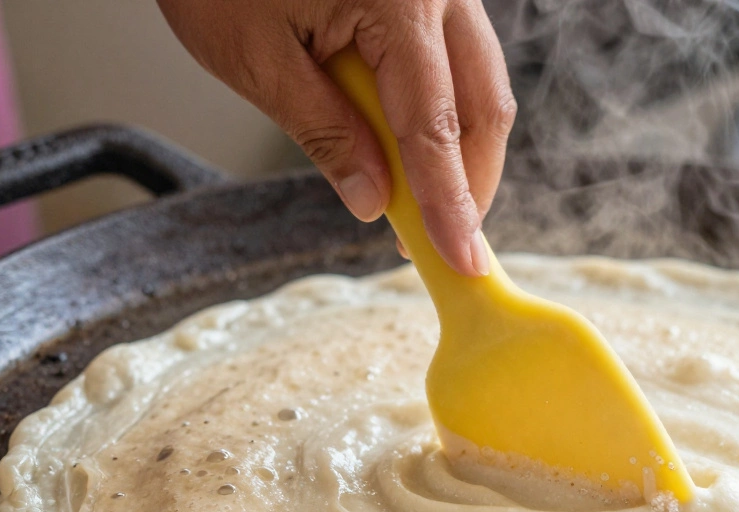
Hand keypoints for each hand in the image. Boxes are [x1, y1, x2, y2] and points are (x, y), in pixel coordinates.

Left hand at [156, 0, 515, 275]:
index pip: (433, 127)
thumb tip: (374, 201)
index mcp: (399, 0)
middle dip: (469, 183)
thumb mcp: (255, 58)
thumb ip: (323, 132)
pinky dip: (442, 113)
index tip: (462, 260)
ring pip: (479, 86)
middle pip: (483, 106)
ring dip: (458, 152)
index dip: (450, 203)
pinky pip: (456, 62)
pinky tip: (410, 147)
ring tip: (421, 203)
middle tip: (443, 242)